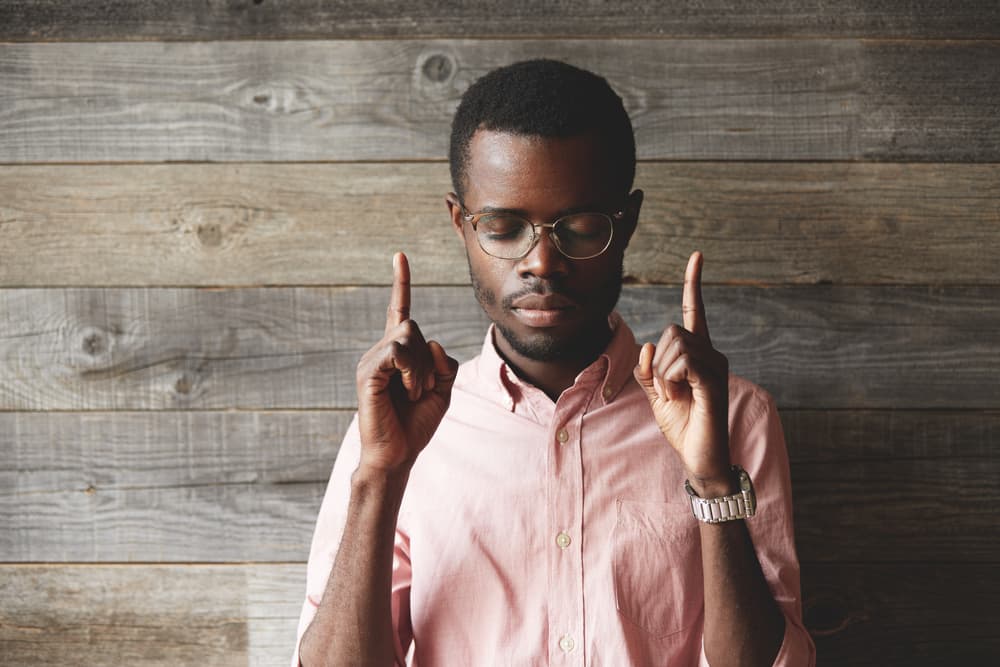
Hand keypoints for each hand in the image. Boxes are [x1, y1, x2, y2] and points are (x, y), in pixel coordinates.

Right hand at [355, 252, 458, 473]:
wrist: (398, 455)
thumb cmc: (416, 425)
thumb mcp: (442, 389)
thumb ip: (444, 363)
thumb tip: (432, 342)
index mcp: (397, 353)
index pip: (399, 310)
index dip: (401, 283)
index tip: (399, 256)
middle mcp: (381, 351)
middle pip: (413, 326)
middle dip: (428, 359)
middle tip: (423, 389)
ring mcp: (371, 361)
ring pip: (407, 336)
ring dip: (422, 368)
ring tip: (415, 393)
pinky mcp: (368, 373)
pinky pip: (397, 352)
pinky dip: (412, 371)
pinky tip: (409, 391)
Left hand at [633, 251, 730, 490]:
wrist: (699, 457)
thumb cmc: (680, 425)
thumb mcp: (655, 394)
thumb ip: (647, 369)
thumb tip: (647, 345)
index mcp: (698, 354)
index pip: (695, 311)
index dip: (694, 284)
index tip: (697, 256)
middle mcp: (712, 354)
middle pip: (672, 331)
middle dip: (658, 361)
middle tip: (668, 390)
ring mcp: (716, 366)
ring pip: (675, 346)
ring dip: (665, 374)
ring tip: (677, 397)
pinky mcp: (715, 381)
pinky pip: (683, 363)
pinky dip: (672, 380)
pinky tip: (680, 397)